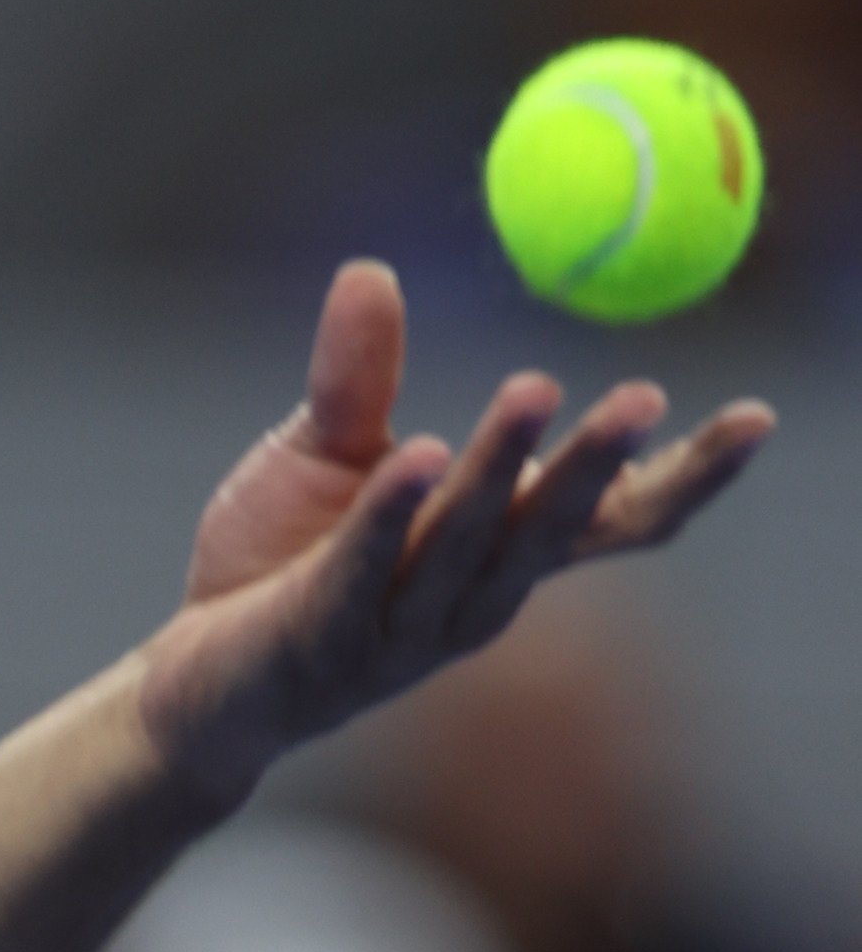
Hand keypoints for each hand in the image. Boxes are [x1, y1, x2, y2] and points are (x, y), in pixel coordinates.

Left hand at [136, 259, 773, 800]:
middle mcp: (468, 601)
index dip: (685, 476)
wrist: (194, 681)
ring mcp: (397, 630)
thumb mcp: (324, 454)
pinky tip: (419, 457)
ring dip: (502, 470)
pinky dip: (391, 516)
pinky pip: (362, 571)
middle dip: (594, 463)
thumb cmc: (281, 565)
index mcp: (496, 555)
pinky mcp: (320, 641)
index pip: (610, 522)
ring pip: (464, 544)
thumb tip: (369, 269)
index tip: (756, 418)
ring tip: (533, 390)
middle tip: (640, 394)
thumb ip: (357, 378)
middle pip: (548, 530)